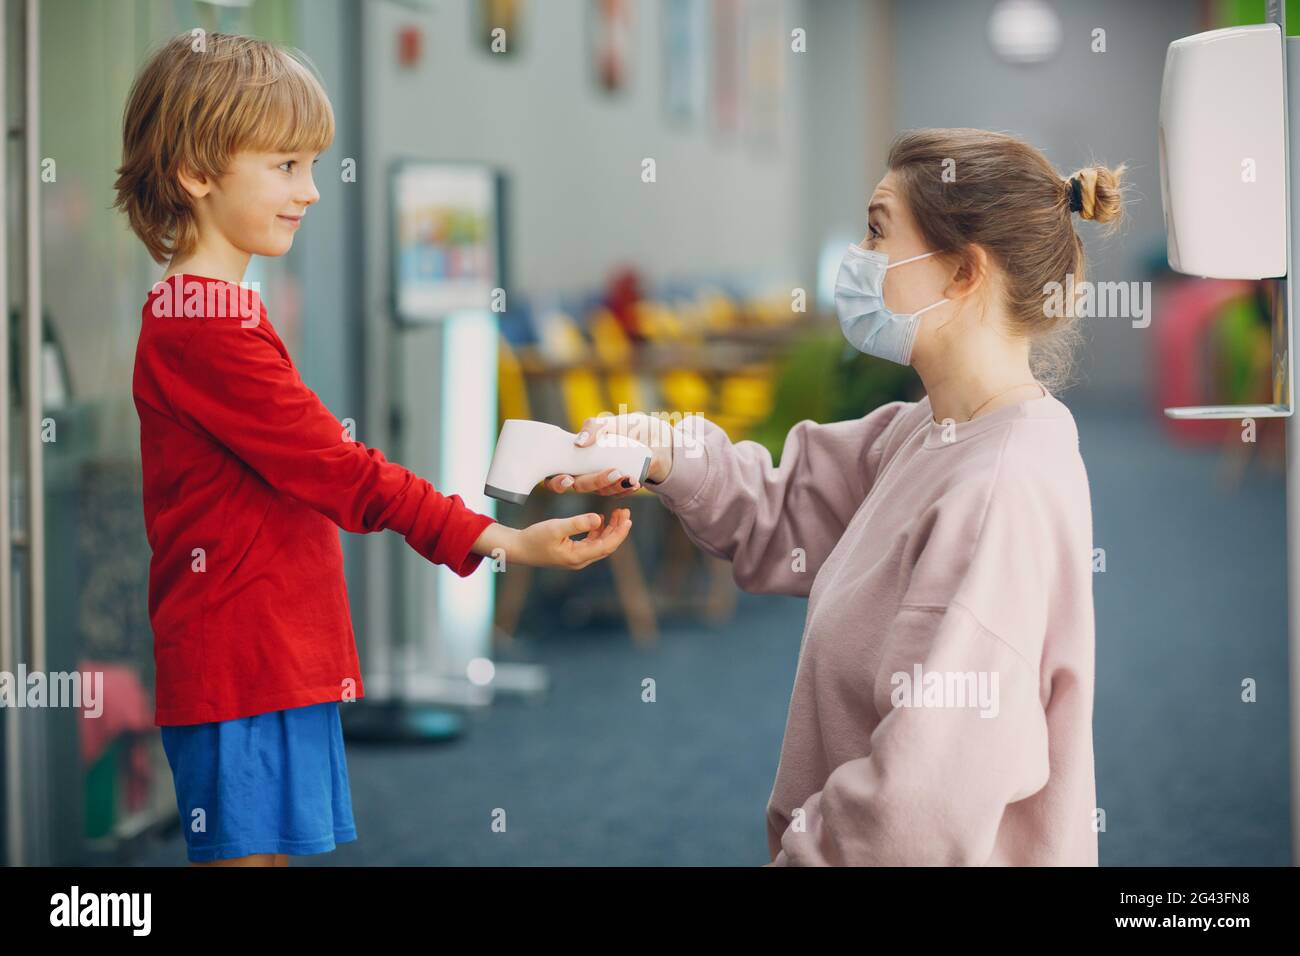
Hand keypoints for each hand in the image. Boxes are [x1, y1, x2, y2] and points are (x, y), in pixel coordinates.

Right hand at [473, 510, 631, 568]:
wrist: (518, 548)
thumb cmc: (534, 538)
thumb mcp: (556, 527)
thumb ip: (578, 523)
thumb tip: (599, 518)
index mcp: (578, 557)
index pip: (606, 546)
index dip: (619, 532)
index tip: (628, 518)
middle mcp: (580, 560)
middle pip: (607, 545)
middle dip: (618, 529)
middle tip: (625, 511)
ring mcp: (576, 557)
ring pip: (600, 544)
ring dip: (610, 529)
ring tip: (618, 513)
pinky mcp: (571, 553)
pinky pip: (591, 543)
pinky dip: (598, 531)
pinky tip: (600, 520)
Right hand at [544, 412, 677, 496]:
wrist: (655, 438)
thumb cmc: (628, 428)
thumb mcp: (612, 422)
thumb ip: (594, 427)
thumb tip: (579, 442)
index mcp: (575, 456)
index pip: (555, 474)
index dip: (556, 481)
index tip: (568, 479)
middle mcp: (584, 471)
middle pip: (580, 486)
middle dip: (595, 481)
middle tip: (614, 471)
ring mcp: (601, 482)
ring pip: (600, 492)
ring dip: (614, 486)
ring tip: (629, 476)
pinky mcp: (617, 488)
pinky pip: (618, 494)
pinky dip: (626, 489)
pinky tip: (635, 482)